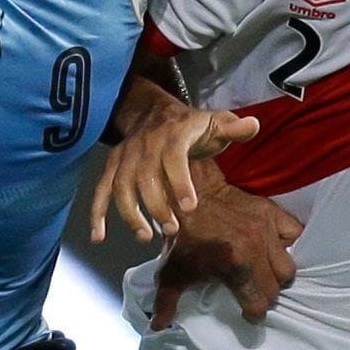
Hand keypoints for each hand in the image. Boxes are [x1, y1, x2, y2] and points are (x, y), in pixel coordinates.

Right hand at [91, 99, 259, 241]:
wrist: (152, 112)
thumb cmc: (190, 126)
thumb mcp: (214, 121)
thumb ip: (232, 127)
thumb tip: (252, 125)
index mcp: (173, 134)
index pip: (174, 157)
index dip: (179, 181)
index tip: (189, 206)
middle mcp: (146, 145)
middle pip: (145, 177)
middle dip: (156, 206)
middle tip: (172, 229)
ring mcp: (126, 156)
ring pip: (121, 186)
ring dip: (130, 213)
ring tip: (145, 236)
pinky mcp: (113, 166)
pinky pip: (101, 189)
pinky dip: (97, 213)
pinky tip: (99, 236)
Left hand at [149, 168, 302, 329]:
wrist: (190, 193)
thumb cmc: (182, 235)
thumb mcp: (171, 270)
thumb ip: (166, 301)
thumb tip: (159, 326)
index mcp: (233, 267)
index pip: (258, 304)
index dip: (253, 313)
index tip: (248, 312)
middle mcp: (254, 250)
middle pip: (275, 288)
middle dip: (266, 295)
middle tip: (256, 292)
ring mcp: (266, 231)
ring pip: (287, 266)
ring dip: (279, 275)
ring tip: (267, 273)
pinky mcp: (272, 213)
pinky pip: (295, 234)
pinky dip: (290, 243)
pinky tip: (277, 248)